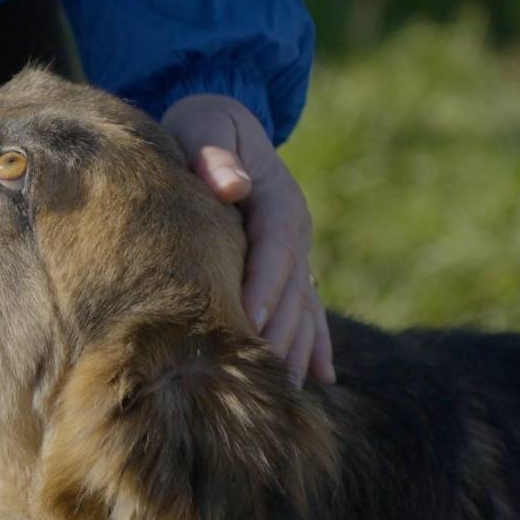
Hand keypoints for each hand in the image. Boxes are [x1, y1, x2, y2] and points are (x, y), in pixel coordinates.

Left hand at [162, 93, 334, 384]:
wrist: (221, 124)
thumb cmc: (200, 126)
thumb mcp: (202, 124)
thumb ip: (212, 153)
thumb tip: (231, 186)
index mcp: (275, 195)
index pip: (273, 244)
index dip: (263, 282)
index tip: (248, 318)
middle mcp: (293, 227)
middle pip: (292, 286)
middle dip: (280, 332)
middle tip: (265, 378)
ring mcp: (295, 250)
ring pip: (303, 306)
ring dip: (299, 349)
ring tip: (290, 395)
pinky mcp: (288, 266)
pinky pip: (308, 309)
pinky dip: (314, 344)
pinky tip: (319, 381)